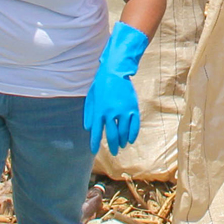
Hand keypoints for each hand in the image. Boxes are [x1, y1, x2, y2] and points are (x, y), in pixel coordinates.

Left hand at [86, 22, 149, 153]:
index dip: (95, 143)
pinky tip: (131, 140)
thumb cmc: (101, 84)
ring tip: (122, 145)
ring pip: (124, 132)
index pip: (96, 133)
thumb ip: (89, 114)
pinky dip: (133, 134)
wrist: (115, 72)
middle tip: (114, 152)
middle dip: (113, 146)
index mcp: (98, 112)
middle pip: (112, 136)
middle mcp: (110, 114)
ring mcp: (123, 112)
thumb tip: (88, 129)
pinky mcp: (132, 108)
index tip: (94, 151)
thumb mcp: (91, 98)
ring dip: (123, 141)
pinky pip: (134, 125)